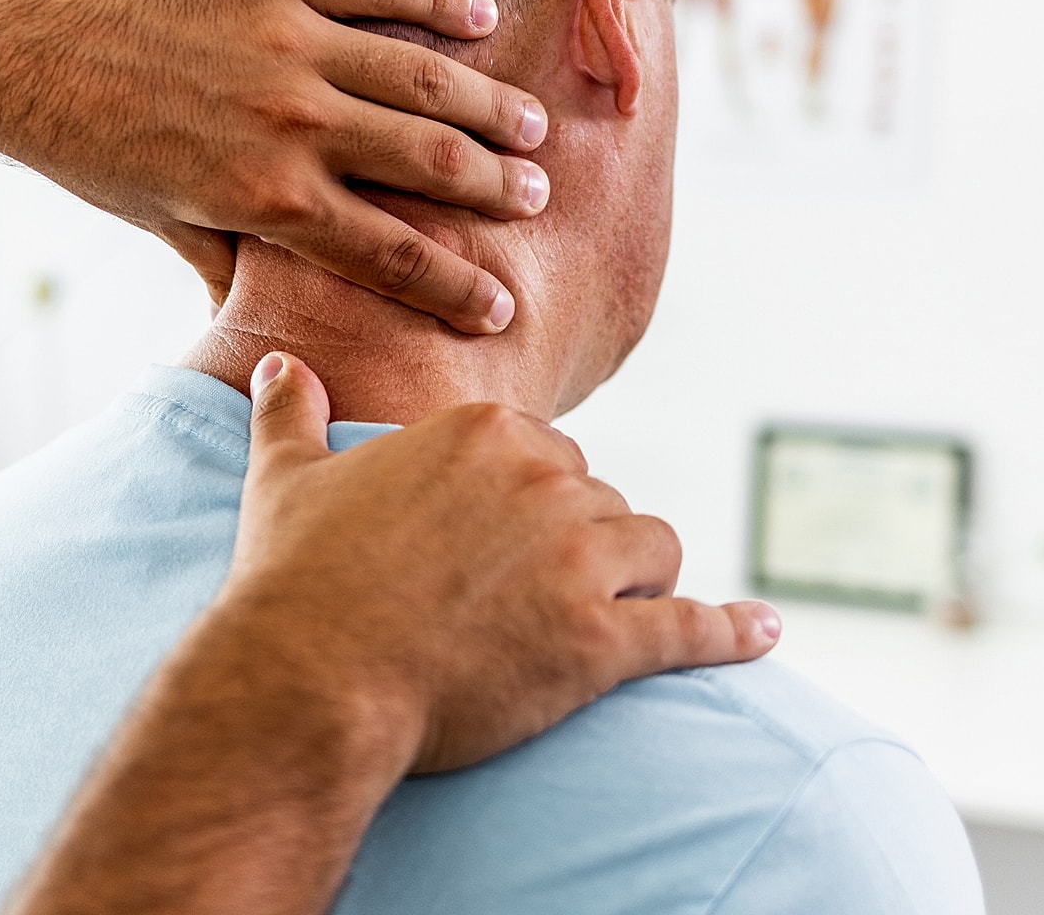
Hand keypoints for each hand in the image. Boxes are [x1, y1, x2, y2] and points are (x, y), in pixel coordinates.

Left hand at [0, 0, 553, 333]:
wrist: (23, 40)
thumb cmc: (89, 142)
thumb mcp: (164, 221)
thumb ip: (236, 265)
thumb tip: (278, 330)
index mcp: (265, 200)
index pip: (389, 254)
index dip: (453, 288)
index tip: (501, 309)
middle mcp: (290, 124)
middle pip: (429, 163)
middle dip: (495, 189)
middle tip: (538, 199)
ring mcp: (286, 41)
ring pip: (421, 74)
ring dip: (487, 103)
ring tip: (532, 125)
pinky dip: (438, 0)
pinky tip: (480, 20)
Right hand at [223, 353, 782, 771]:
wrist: (308, 679)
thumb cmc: (292, 582)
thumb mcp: (284, 479)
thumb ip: (289, 413)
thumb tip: (278, 364)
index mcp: (484, 430)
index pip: (548, 451)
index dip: (532, 503)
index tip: (504, 546)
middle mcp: (545, 478)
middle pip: (603, 500)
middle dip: (584, 544)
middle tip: (534, 598)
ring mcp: (581, 559)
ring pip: (652, 550)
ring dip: (639, 581)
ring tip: (608, 619)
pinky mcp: (604, 641)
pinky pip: (693, 628)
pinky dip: (733, 632)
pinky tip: (764, 633)